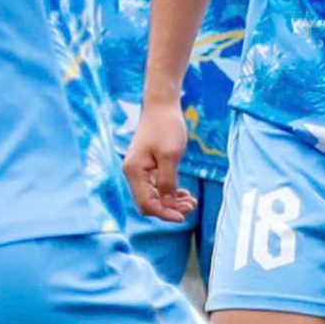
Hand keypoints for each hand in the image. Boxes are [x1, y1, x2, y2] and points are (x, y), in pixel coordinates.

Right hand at [123, 101, 196, 223]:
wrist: (162, 106)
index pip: (146, 203)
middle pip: (149, 202)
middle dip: (169, 208)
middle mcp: (133, 173)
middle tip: (191, 205)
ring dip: (171, 201)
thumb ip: (167, 182)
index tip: (182, 217)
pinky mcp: (147, 166)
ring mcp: (139, 170)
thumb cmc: (166, 127)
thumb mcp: (170, 156)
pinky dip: (170, 192)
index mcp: (134, 171)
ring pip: (154, 195)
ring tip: (190, 201)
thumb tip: (167, 205)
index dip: (163, 213)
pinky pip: (157, 186)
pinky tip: (184, 193)